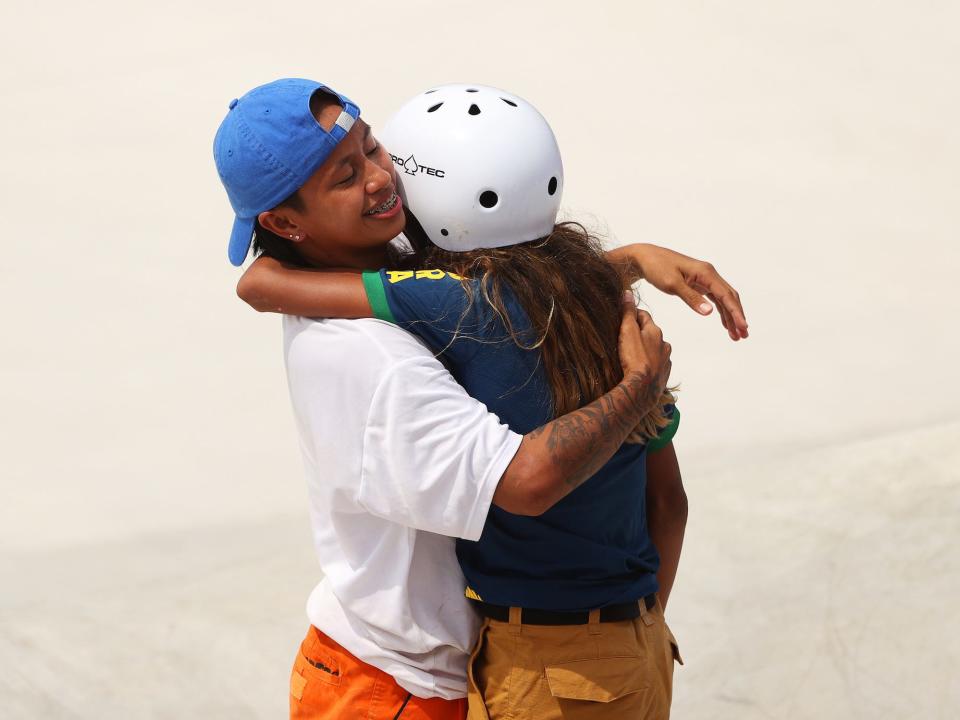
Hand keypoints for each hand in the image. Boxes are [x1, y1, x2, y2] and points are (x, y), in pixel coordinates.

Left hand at [617, 243, 748, 340]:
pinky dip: (721, 311)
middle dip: (737, 316)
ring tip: (736, 335)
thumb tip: (710, 312)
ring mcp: (704, 278)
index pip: (726, 295)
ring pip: (723, 299)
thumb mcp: (672, 284)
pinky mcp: (698, 283)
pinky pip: (714, 298)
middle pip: (729, 297)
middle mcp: (709, 274)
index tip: (743, 327)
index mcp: (706, 272)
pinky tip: (724, 324)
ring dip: (730, 316)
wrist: (644, 257)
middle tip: (743, 335)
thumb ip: (691, 298)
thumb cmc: (657, 268)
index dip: (736, 312)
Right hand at [618, 294, 671, 404]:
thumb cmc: (634, 358)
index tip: (624, 315)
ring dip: (646, 348)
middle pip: (651, 333)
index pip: (644, 316)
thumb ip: (628, 312)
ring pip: (655, 349)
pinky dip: (650, 363)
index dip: (633, 314)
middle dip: (640, 332)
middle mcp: (664, 344)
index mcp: (655, 332)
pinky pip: (657, 364)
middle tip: (626, 335)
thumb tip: (628, 294)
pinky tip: (641, 367)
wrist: (642, 388)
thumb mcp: (627, 331)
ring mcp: (665, 360)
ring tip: (632, 353)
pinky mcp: (663, 375)